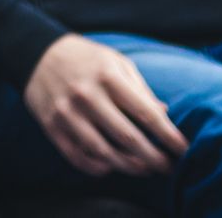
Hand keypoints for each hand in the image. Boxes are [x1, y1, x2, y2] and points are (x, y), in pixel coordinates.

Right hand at [24, 34, 188, 177]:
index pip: (145, 114)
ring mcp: (67, 112)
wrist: (38, 53)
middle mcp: (87, 95)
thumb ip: (140, 89)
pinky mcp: (52, 126)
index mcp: (108, 76)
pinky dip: (97, 168)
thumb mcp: (117, 63)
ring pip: (103, 152)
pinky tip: (111, 167)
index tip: (183, 149)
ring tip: (145, 169)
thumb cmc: (87, 59)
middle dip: (153, 157)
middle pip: (127, 138)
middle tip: (168, 167)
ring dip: (129, 166)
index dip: (168, 135)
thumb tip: (164, 115)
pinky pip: (77, 156)